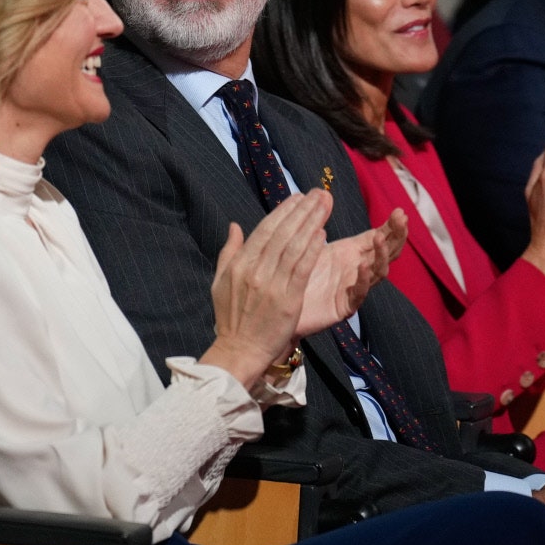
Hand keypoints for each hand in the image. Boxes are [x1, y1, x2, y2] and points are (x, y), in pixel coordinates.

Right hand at [204, 190, 332, 387]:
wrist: (238, 350)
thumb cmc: (230, 318)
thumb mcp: (220, 281)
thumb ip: (228, 251)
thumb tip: (235, 226)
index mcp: (239, 263)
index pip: (265, 230)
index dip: (283, 211)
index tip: (298, 198)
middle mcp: (255, 270)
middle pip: (282, 233)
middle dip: (303, 211)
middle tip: (319, 194)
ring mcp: (271, 285)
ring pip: (294, 247)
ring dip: (312, 223)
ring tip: (325, 206)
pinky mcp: (288, 300)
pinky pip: (302, 269)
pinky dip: (312, 250)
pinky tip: (322, 235)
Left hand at [298, 206, 406, 336]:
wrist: (282, 304)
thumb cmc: (296, 272)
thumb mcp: (310, 243)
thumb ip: (318, 222)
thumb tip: (323, 194)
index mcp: (351, 252)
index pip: (378, 236)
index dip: (391, 226)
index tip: (400, 212)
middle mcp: (357, 269)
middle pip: (386, 252)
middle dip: (396, 235)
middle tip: (402, 219)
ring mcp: (354, 288)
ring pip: (378, 272)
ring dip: (381, 255)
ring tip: (379, 239)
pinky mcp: (344, 306)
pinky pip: (359, 293)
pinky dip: (363, 280)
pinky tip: (361, 266)